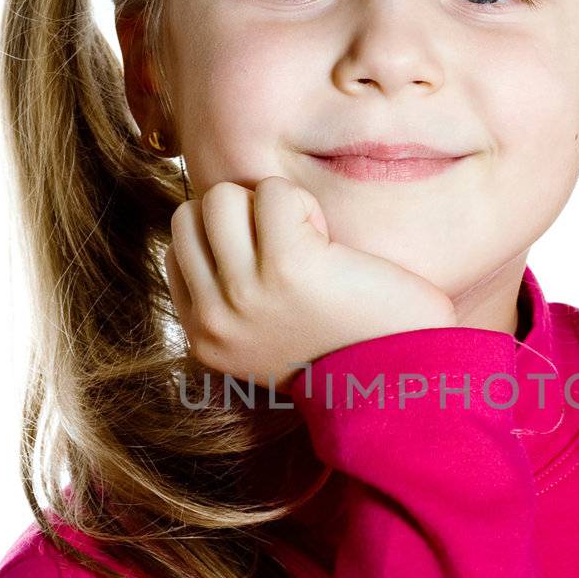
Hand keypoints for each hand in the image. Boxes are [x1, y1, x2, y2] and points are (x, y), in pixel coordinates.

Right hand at [166, 177, 457, 388]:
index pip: (179, 251)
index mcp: (205, 338)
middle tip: (289, 246)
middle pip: (191, 216)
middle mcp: (214, 319)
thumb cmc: (346, 351)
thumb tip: (216, 228)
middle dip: (239, 216)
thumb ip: (232, 298)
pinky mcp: (286, 265)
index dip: (227, 239)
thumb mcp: (264, 338)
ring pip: (220, 197)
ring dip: (268, 206)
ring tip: (308, 242)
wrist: (399, 384)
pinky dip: (304, 205)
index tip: (272, 268)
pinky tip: (330, 243)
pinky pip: (274, 192)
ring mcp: (243, 293)